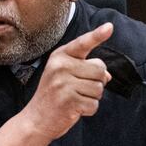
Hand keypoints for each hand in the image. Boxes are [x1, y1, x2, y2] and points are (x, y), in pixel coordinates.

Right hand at [22, 22, 113, 139]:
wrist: (36, 119)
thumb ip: (86, 70)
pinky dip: (88, 110)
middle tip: (80, 88)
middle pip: (100, 68)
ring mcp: (63, 83)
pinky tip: (75, 109)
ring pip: (99, 88)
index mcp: (60, 56)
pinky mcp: (69, 101)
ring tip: (75, 98)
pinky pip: (94, 104)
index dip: (97, 35)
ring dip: (92, 97)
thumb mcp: (65, 76)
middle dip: (97, 81)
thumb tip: (107, 75)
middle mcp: (60, 66)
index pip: (83, 43)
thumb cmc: (54, 95)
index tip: (110, 27)